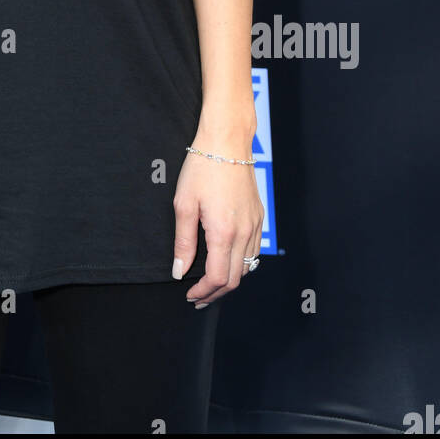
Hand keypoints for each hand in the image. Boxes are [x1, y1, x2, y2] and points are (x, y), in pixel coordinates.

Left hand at [173, 146, 263, 306]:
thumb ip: (183, 242)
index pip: (218, 278)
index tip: (190, 295)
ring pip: (248, 267)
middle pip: (235, 279)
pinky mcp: (259, 216)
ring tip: (209, 282)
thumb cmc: (202, 168)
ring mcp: (256, 225)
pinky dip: (240, 263)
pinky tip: (226, 260)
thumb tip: (179, 272)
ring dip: (229, 279)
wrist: (227, 142)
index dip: (203, 292)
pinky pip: (254, 250)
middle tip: (198, 297)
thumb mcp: (184, 204)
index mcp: (224, 232)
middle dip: (216, 292)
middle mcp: (245, 233)